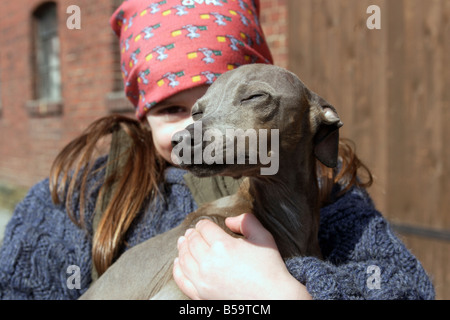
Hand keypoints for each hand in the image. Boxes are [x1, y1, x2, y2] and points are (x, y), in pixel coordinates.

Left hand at [173, 213, 311, 299]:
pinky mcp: (201, 295)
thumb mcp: (263, 237)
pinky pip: (182, 280)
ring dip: (182, 248)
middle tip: (192, 232)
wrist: (273, 299)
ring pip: (184, 259)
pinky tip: (178, 262)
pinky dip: (177, 269)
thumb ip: (246, 221)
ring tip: (183, 242)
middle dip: (192, 234)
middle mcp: (209, 262)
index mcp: (223, 246)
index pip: (204, 228)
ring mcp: (203, 281)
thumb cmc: (270, 268)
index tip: (205, 224)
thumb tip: (228, 220)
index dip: (204, 223)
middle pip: (192, 242)